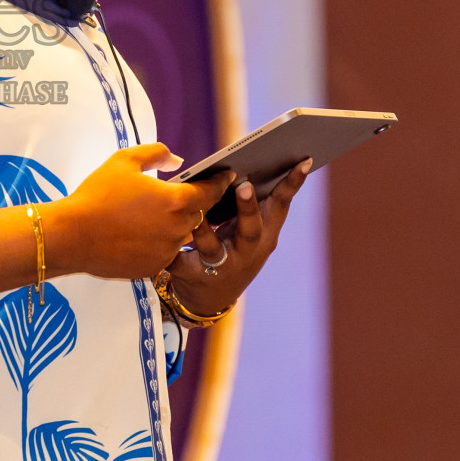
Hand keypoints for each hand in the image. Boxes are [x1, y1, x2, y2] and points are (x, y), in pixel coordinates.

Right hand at [51, 143, 235, 280]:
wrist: (73, 235)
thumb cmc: (97, 194)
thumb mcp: (124, 160)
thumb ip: (156, 153)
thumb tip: (177, 160)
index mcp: (176, 201)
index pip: (210, 191)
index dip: (220, 181)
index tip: (227, 175)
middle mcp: (177, 228)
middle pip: (198, 214)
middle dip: (194, 202)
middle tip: (185, 193)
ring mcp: (167, 250)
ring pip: (182, 234)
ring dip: (176, 223)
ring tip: (157, 213)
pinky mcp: (154, 267)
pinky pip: (166, 251)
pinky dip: (160, 241)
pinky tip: (141, 232)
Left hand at [166, 159, 311, 316]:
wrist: (209, 299)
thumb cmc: (231, 250)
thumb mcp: (246, 231)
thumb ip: (250, 204)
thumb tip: (244, 161)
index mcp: (263, 234)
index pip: (280, 205)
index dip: (292, 184)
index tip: (302, 161)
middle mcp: (248, 251)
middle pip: (250, 229)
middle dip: (248, 208)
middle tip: (244, 185)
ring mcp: (223, 266)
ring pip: (213, 247)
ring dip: (203, 229)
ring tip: (195, 211)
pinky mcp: (195, 276)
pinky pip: (180, 260)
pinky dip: (171, 250)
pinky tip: (157, 236)